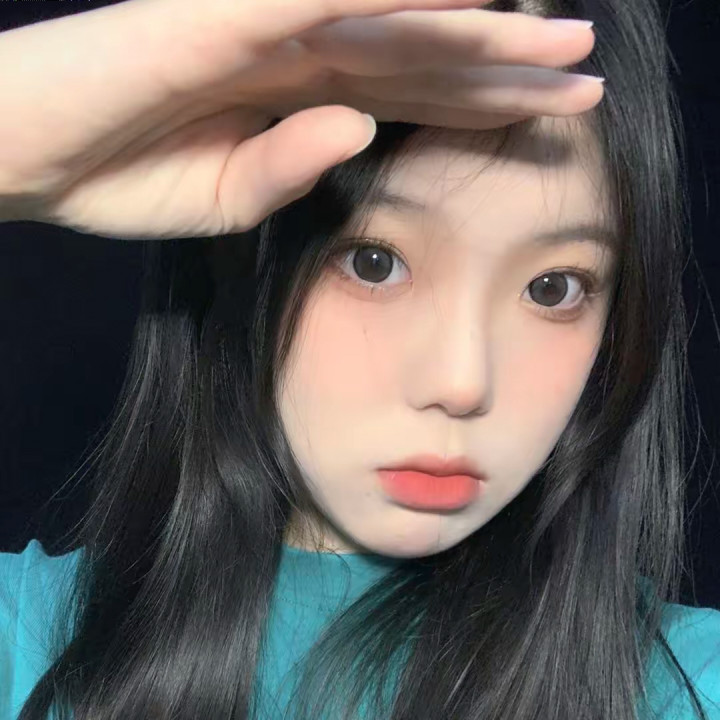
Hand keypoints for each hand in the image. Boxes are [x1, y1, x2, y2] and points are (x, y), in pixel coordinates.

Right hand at [0, 0, 601, 239]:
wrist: (25, 153)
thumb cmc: (117, 174)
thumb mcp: (226, 198)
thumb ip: (295, 166)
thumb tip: (364, 128)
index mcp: (297, 96)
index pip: (411, 96)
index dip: (483, 103)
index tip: (552, 116)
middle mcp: (294, 49)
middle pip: (419, 53)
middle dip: (505, 65)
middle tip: (585, 72)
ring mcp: (261, 27)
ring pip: (391, 18)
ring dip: (476, 28)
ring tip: (561, 40)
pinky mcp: (221, 19)